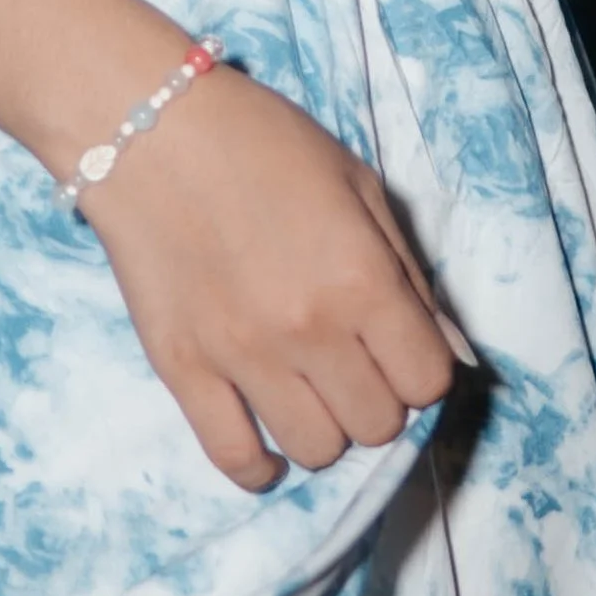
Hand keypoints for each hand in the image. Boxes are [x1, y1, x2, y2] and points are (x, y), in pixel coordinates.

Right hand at [77, 68, 465, 493]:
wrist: (149, 130)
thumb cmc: (263, 142)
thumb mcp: (358, 185)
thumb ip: (408, 271)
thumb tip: (445, 348)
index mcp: (361, 280)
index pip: (427, 381)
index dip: (419, 367)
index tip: (396, 346)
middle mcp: (309, 331)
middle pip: (377, 424)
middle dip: (375, 397)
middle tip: (349, 361)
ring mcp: (242, 358)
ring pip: (316, 450)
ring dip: (323, 426)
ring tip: (306, 388)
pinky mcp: (183, 372)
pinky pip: (234, 458)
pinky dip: (259, 465)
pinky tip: (265, 440)